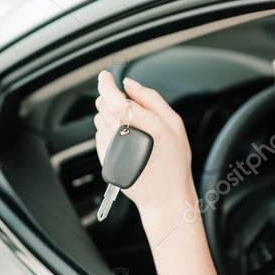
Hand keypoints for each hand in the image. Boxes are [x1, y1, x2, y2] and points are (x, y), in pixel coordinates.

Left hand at [94, 71, 193, 217]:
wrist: (164, 197)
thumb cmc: (173, 163)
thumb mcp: (174, 125)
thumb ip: (151, 99)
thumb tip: (128, 84)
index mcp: (140, 126)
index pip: (114, 100)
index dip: (106, 85)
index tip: (105, 76)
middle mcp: (121, 137)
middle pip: (103, 106)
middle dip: (112, 100)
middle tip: (131, 108)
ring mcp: (110, 149)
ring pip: (100, 119)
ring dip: (112, 116)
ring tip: (133, 129)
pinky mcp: (105, 158)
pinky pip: (100, 135)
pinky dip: (110, 132)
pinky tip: (128, 142)